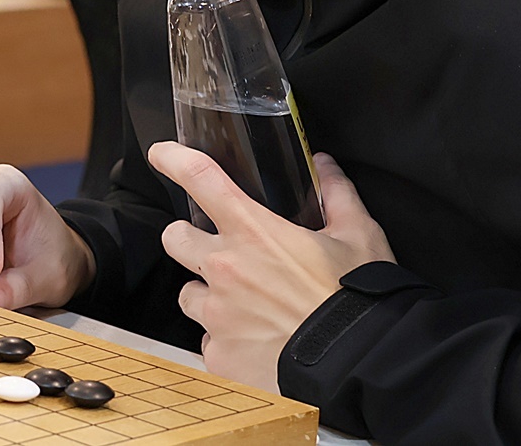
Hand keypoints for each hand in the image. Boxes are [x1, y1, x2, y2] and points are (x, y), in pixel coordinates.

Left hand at [149, 144, 393, 392]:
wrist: (359, 366)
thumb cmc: (358, 299)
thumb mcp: (358, 237)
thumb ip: (337, 195)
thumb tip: (326, 166)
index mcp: (253, 231)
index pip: (200, 178)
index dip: (173, 159)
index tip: (162, 154)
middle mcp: (224, 269)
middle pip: (174, 237)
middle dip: (186, 239)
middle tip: (215, 250)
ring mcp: (217, 315)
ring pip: (189, 295)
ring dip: (208, 296)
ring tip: (245, 306)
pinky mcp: (219, 356)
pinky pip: (209, 342)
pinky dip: (227, 340)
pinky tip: (256, 342)